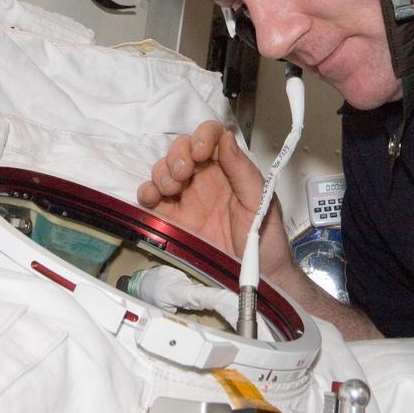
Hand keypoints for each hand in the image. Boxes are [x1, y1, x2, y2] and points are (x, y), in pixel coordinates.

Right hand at [137, 121, 293, 280]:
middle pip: (182, 149)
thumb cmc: (266, 238)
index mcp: (229, 169)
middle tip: (184, 173)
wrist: (256, 277)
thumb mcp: (261, 201)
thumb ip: (243, 170)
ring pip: (164, 170)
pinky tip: (152, 197)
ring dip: (162, 172)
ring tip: (173, 188)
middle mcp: (205, 178)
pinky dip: (146, 192)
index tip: (201, 151)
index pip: (212, 137)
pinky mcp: (172, 218)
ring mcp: (186, 198)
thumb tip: (226, 139)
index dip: (203, 136)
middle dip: (178, 155)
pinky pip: (151, 198)